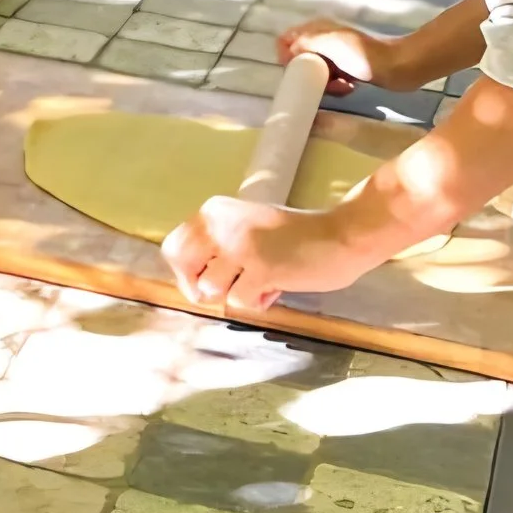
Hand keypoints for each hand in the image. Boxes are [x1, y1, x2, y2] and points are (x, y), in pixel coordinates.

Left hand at [160, 196, 377, 314]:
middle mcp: (220, 224)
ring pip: (211, 288)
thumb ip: (219, 248)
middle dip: (200, 287)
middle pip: (183, 268)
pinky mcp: (260, 267)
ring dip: (237, 292)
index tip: (205, 283)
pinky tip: (278, 285)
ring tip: (263, 280)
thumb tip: (192, 283)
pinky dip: (258, 301)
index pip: (174, 248)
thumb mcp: (246, 229)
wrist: (339, 236)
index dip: (185, 273)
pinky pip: (240, 299)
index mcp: (214, 211)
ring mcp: (239, 245)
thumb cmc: (294, 238)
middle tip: (230, 288)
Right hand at [277, 19, 411, 95]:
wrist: (399, 68)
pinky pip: (330, 82)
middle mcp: (322, 41)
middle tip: (322, 81)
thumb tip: (288, 53)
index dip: (285, 56)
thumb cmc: (364, 54)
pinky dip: (336, 88)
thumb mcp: (330, 43)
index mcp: (316, 29)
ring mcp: (335, 57)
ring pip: (314, 74)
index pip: (286, 40)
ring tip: (340, 86)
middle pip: (299, 61)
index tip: (296, 71)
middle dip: (308, 74)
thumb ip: (304, 43)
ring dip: (324, 84)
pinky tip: (349, 88)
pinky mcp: (346, 71)